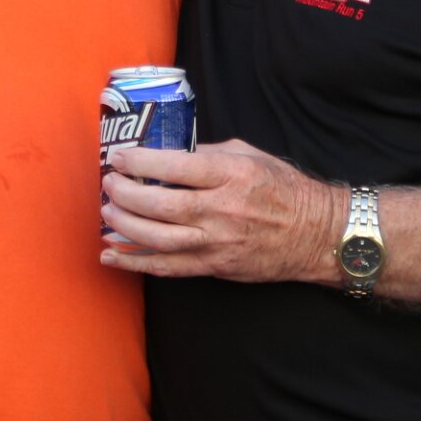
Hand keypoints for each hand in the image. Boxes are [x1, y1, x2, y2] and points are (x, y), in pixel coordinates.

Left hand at [99, 139, 343, 283]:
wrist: (313, 234)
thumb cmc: (282, 189)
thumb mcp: (250, 156)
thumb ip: (208, 153)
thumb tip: (168, 152)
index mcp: (231, 174)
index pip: (177, 167)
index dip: (142, 162)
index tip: (119, 157)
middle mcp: (222, 209)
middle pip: (161, 204)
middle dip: (126, 194)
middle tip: (109, 184)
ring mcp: (217, 242)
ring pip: (158, 238)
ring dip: (125, 225)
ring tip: (107, 212)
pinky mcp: (214, 267)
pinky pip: (167, 267)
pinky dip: (134, 263)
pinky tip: (110, 255)